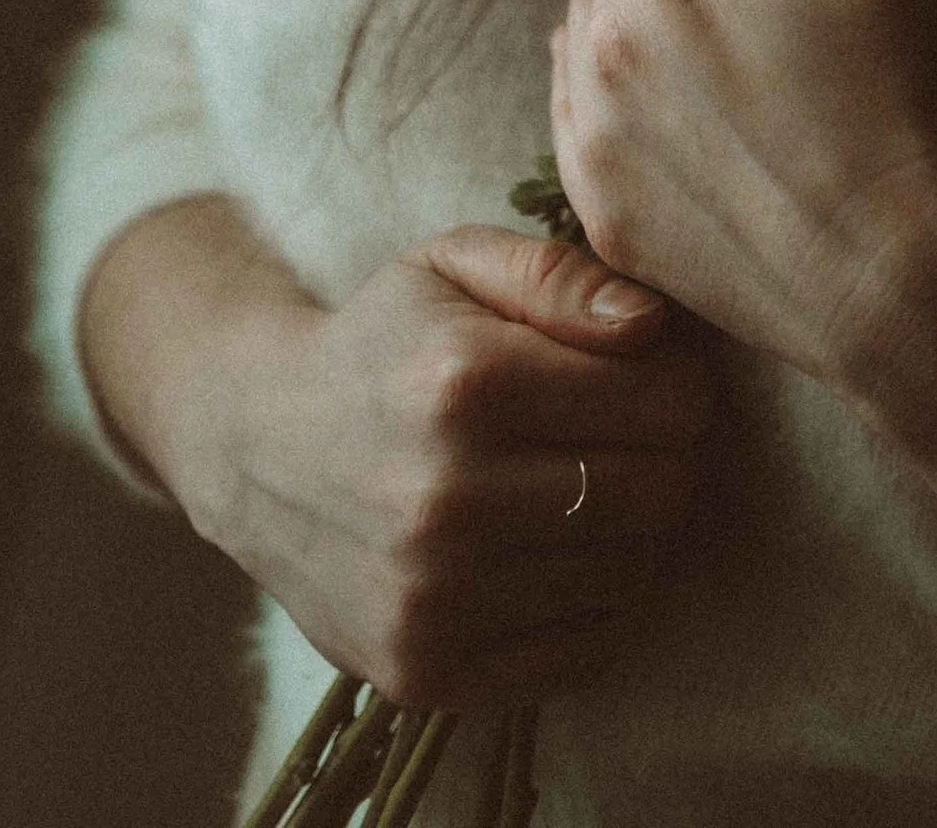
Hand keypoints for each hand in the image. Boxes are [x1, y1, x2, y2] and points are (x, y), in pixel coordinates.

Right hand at [195, 223, 715, 708]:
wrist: (254, 447)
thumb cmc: (382, 343)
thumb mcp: (456, 265)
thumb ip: (562, 277)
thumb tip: (654, 325)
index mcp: (467, 384)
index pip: (667, 404)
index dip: (682, 385)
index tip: (656, 378)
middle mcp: (448, 501)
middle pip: (658, 496)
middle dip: (668, 460)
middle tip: (630, 438)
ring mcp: (434, 600)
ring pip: (628, 577)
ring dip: (630, 534)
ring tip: (583, 489)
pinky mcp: (426, 671)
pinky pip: (580, 652)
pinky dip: (592, 605)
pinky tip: (553, 555)